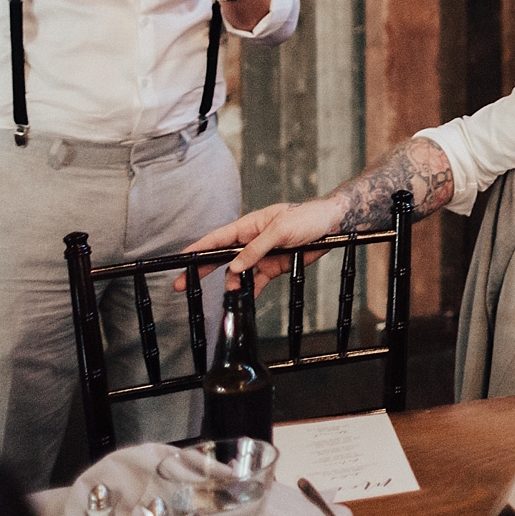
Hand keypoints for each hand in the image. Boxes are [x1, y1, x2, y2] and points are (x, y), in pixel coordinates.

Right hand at [174, 197, 341, 294]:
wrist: (333, 225)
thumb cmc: (307, 217)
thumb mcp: (280, 230)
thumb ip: (257, 249)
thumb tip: (235, 267)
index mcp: (250, 225)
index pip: (218, 237)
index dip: (198, 248)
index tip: (181, 258)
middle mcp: (253, 240)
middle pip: (222, 257)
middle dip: (202, 269)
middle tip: (182, 283)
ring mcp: (262, 255)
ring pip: (238, 272)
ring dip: (232, 283)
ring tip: (229, 293)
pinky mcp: (274, 266)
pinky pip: (257, 281)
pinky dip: (250, 290)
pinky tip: (243, 298)